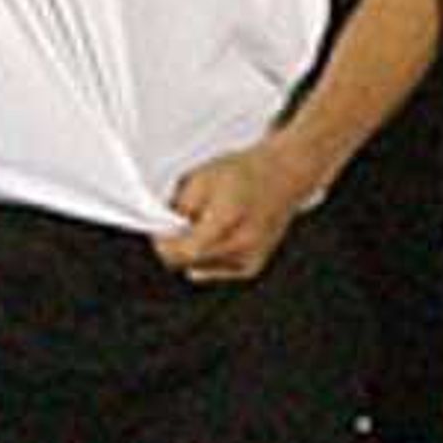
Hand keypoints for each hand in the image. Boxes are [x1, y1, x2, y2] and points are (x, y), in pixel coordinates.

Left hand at [153, 135, 317, 283]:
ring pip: (200, 268)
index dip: (164, 244)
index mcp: (228, 217)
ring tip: (203, 224)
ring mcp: (250, 258)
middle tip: (179, 224)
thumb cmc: (244, 173)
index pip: (185, 250)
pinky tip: (218, 234)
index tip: (159, 232)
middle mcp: (243, 243)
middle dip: (177, 246)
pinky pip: (216, 269)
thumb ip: (180, 207)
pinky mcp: (252, 267)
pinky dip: (209, 256)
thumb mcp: (201, 177)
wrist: (282, 176)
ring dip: (193, 251)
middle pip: (190, 261)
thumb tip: (165, 230)